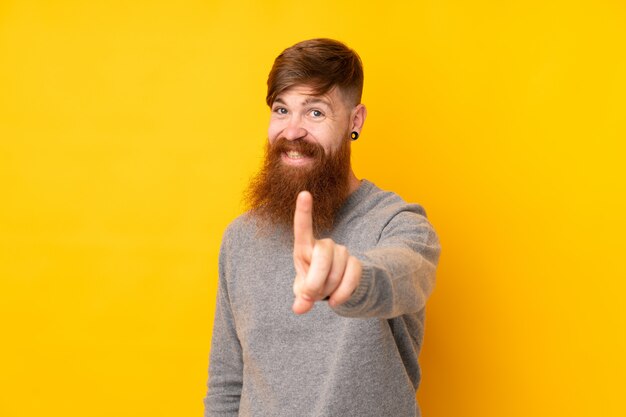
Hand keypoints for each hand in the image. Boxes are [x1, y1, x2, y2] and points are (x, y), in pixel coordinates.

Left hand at [292, 191, 361, 314]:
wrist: (337, 291)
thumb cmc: (314, 286)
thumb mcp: (303, 291)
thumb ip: (301, 297)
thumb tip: (300, 307)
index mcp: (305, 248)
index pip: (303, 228)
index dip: (303, 212)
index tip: (304, 193)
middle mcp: (324, 245)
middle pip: (323, 254)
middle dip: (316, 279)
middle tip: (311, 294)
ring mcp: (341, 252)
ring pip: (337, 269)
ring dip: (329, 288)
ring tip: (325, 295)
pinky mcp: (356, 263)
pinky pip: (351, 276)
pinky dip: (342, 293)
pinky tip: (336, 302)